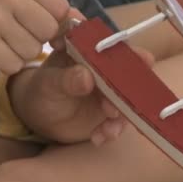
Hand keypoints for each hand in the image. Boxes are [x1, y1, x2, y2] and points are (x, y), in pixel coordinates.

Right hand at [0, 0, 68, 73]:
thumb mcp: (23, 0)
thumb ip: (54, 10)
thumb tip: (84, 24)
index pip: (60, 8)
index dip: (56, 23)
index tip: (38, 26)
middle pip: (48, 30)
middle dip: (37, 40)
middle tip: (16, 34)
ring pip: (32, 50)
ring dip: (21, 54)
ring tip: (3, 42)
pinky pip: (14, 64)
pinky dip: (7, 64)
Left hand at [10, 44, 154, 145]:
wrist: (40, 116)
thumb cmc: (42, 90)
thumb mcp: (48, 84)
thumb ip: (65, 79)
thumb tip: (86, 76)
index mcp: (89, 50)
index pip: (110, 44)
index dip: (126, 50)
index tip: (142, 58)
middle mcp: (106, 68)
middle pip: (129, 70)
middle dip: (135, 83)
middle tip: (134, 94)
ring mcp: (111, 90)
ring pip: (128, 98)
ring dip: (124, 112)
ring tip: (109, 128)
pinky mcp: (112, 111)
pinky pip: (120, 120)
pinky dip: (113, 129)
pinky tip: (99, 137)